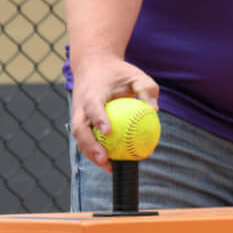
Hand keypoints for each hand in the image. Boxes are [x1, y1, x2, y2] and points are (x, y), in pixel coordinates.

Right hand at [70, 54, 160, 169]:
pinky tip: (112, 162)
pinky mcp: (79, 121)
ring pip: (80, 138)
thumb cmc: (118, 73)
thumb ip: (146, 89)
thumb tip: (155, 110)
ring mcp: (77, 115)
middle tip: (106, 159)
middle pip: (80, 129)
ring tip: (109, 167)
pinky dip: (94, 151)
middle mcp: (80, 106)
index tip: (109, 132)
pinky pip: (85, 138)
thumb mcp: (136, 75)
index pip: (93, 107)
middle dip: (90, 146)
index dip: (99, 119)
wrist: (93, 65)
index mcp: (92, 93)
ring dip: (91, 153)